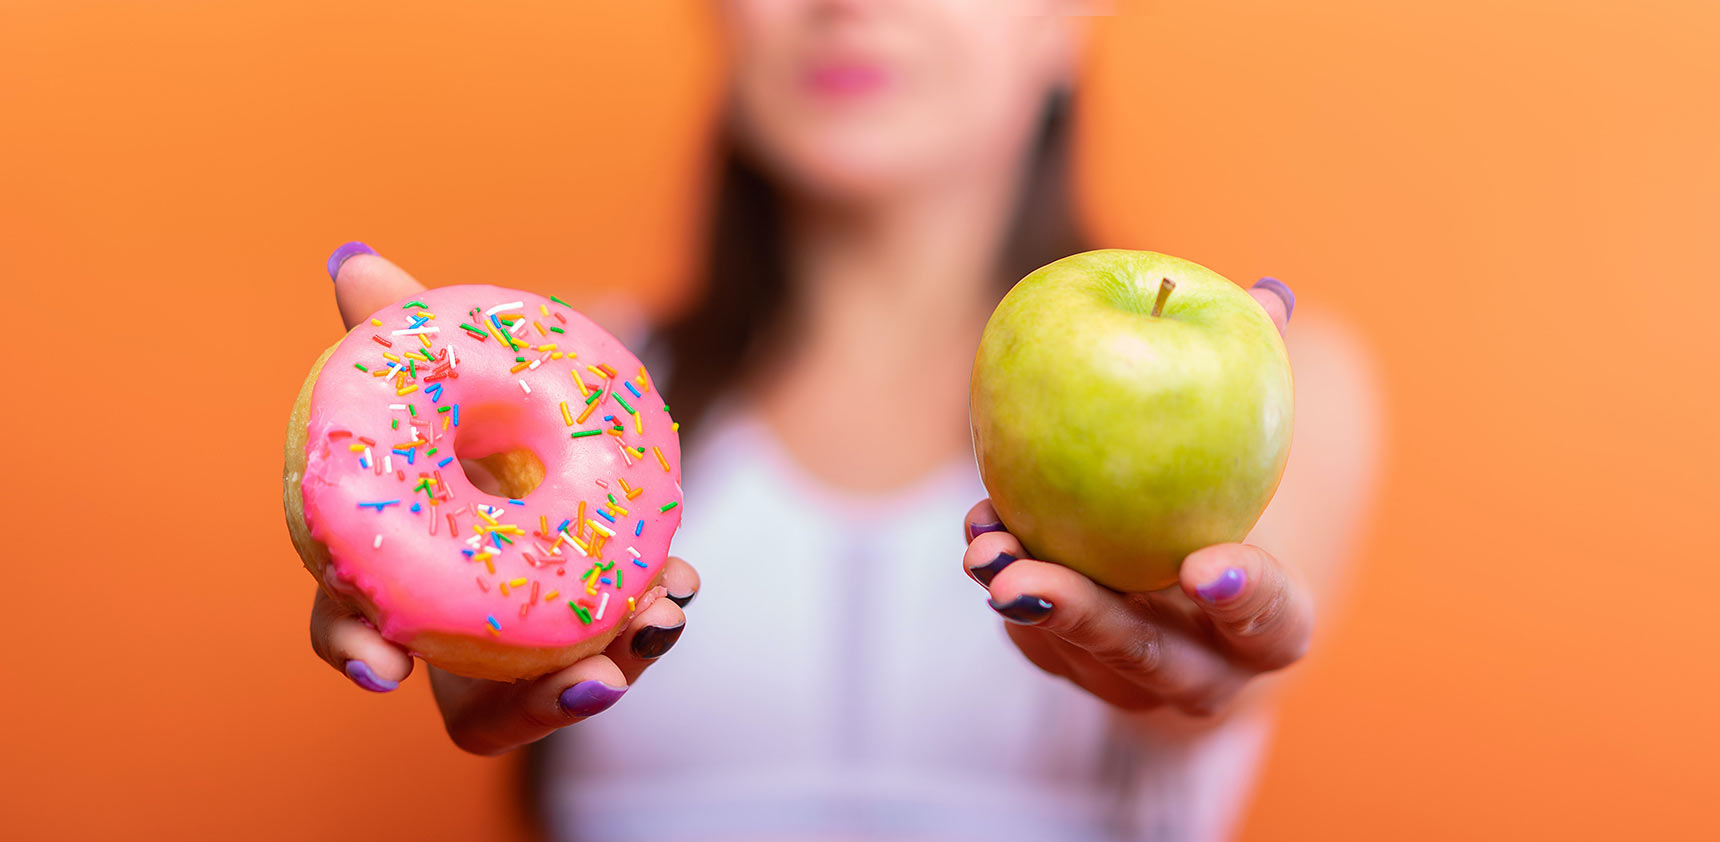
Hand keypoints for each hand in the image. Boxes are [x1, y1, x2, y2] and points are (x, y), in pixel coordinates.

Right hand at [305, 242, 699, 754]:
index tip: (383, 671)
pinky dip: (644, 631)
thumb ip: (397, 326)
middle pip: (472, 707)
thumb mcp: (439, 370)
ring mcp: (520, 656)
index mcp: (391, 572)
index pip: (349, 623)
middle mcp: (451, 635)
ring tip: (662, 621)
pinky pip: (610, 655)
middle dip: (532, 706)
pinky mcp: (582, 643)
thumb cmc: (464, 419)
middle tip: (589, 681)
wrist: (525, 441)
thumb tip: (352, 260)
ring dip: (613, 671)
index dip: (354, 649)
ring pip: (555, 698)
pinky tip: (679, 594)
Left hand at [959, 278, 1309, 716]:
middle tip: (1027, 578)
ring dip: (1024, 601)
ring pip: (1075, 655)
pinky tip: (979, 532)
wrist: (1186, 587)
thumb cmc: (1228, 496)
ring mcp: (1129, 680)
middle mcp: (1203, 671)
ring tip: (983, 550)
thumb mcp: (1249, 448)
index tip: (1203, 565)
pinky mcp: (1069, 664)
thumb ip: (1258, 381)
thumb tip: (1268, 292)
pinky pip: (1032, 631)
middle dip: (1085, 619)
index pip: (1272, 623)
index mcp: (1270, 627)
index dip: (1246, 600)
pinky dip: (1007, 577)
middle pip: (1149, 658)